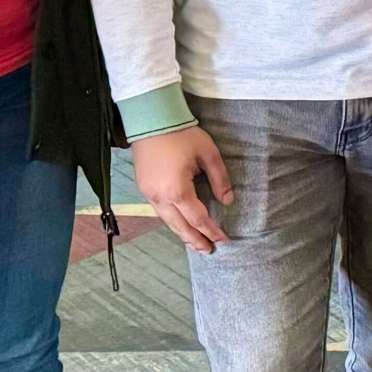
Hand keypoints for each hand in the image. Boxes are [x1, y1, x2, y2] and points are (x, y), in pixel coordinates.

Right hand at [132, 124, 232, 251]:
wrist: (152, 120)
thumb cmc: (181, 135)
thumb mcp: (209, 154)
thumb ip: (220, 179)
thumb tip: (227, 200)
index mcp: (177, 190)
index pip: (197, 218)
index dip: (211, 230)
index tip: (222, 239)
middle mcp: (160, 197)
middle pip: (180, 226)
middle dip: (195, 240)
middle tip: (208, 251)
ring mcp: (149, 193)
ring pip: (167, 221)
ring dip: (182, 233)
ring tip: (195, 243)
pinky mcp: (144, 187)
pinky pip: (159, 211)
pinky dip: (171, 221)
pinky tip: (179, 224)